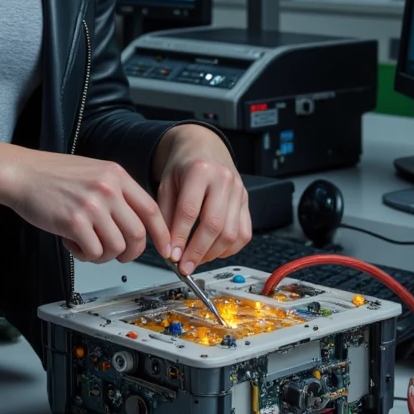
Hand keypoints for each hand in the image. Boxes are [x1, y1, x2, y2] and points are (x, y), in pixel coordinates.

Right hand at [0, 141, 171, 263]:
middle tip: (118, 255)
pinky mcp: (74, 222)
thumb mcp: (94, 172)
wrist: (22, 174)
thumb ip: (117, 193)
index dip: (161, 235)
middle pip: (137, 234)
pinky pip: (93, 252)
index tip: (164, 249)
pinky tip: (72, 242)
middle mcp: (108, 189)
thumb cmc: (52, 175)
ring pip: (116, 247)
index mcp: (116, 175)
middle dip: (130, 253)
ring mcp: (92, 205)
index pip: (151, 210)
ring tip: (86, 244)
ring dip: (103, 254)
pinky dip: (85, 254)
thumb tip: (136, 223)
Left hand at [152, 125, 251, 273]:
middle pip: (214, 225)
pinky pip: (243, 234)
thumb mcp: (166, 183)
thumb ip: (166, 215)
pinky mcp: (247, 203)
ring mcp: (239, 191)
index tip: (172, 255)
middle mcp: (224, 180)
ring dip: (212, 253)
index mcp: (200, 170)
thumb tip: (168, 248)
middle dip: (197, 252)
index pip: (189, 210)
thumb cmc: (183, 166)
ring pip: (230, 233)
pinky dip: (228, 249)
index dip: (180, 237)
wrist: (204, 147)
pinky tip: (213, 250)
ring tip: (195, 259)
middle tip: (184, 266)